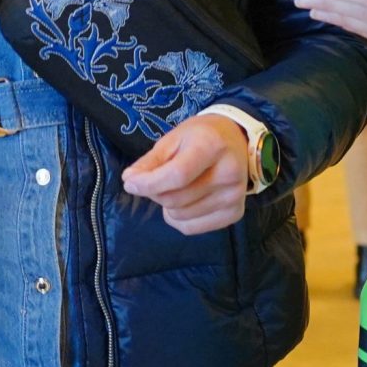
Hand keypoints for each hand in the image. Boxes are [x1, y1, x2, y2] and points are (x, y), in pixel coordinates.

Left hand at [120, 113, 252, 233]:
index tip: (130, 184)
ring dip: (168, 206)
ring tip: (176, 188)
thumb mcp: (172, 139)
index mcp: (212, 146)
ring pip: (181, 216)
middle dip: (156, 193)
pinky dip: (179, 219)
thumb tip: (129, 181)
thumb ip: (150, 162)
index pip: (177, 175)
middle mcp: (229, 173)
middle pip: (176, 199)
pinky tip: (185, 202)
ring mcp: (235, 196)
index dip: (149, 184)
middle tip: (157, 180)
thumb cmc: (199, 137)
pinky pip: (191, 228)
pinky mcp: (235, 213)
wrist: (236, 141)